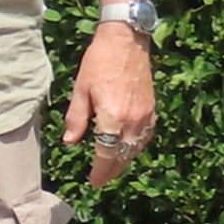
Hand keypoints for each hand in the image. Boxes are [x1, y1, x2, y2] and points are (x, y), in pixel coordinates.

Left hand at [61, 26, 155, 187]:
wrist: (126, 41)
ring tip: (110, 167)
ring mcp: (145, 116)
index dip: (100, 171)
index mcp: (113, 117)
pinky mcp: (152, 110)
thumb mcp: (80, 89)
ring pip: (135, 149)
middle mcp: (133, 121)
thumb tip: (70, 142)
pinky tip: (126, 148)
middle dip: (111, 171)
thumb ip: (76, 118)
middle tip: (101, 180)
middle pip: (123, 156)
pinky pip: (145, 137)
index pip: (106, 154)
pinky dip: (135, 147)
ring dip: (124, 160)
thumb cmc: (98, 62)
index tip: (94, 182)